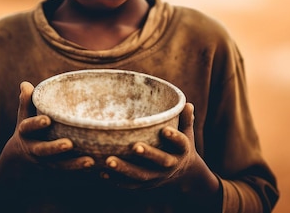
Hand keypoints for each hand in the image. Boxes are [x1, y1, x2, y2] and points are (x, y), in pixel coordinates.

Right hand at [0, 82, 94, 171]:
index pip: (28, 128)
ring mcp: (44, 165)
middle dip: (55, 148)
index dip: (36, 124)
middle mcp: (34, 150)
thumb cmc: (26, 135)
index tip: (47, 119)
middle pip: (43, 150)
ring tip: (90, 162)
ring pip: (59, 167)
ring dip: (74, 165)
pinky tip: (99, 175)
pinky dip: (82, 177)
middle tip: (69, 144)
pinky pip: (69, 178)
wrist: (16, 167)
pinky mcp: (55, 176)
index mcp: (25, 135)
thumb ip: (26, 103)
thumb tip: (25, 84)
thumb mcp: (22, 120)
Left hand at [102, 103, 219, 192]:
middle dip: (148, 154)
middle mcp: (170, 165)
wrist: (183, 176)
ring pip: (141, 175)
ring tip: (108, 161)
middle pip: (160, 161)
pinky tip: (102, 173)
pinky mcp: (145, 185)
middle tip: (134, 147)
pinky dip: (116, 180)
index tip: (164, 130)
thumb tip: (187, 103)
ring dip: (124, 169)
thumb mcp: (187, 133)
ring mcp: (157, 177)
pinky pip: (130, 184)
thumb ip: (185, 119)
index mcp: (182, 151)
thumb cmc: (179, 146)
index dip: (174, 137)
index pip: (181, 143)